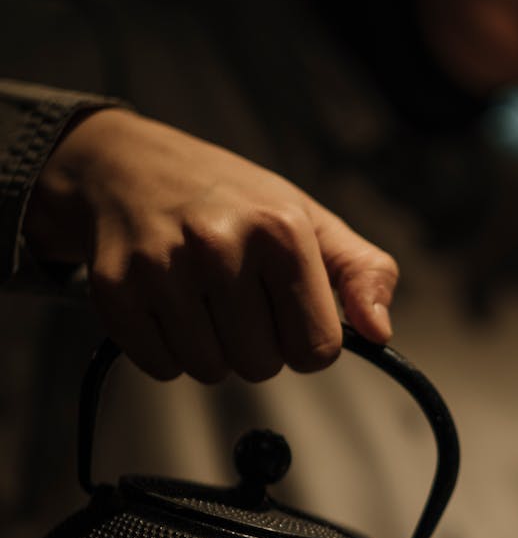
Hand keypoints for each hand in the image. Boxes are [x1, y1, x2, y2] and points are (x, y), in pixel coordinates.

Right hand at [23, 108, 396, 381]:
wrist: (129, 166)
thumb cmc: (231, 201)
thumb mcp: (309, 221)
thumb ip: (362, 273)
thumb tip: (380, 333)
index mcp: (281, 229)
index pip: (318, 350)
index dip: (305, 339)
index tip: (286, 310)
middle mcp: (221, 244)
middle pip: (263, 366)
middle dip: (256, 345)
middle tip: (236, 298)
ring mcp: (163, 268)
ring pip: (211, 371)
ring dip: (211, 349)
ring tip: (200, 298)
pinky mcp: (116, 291)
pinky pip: (162, 368)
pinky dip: (167, 350)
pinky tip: (166, 305)